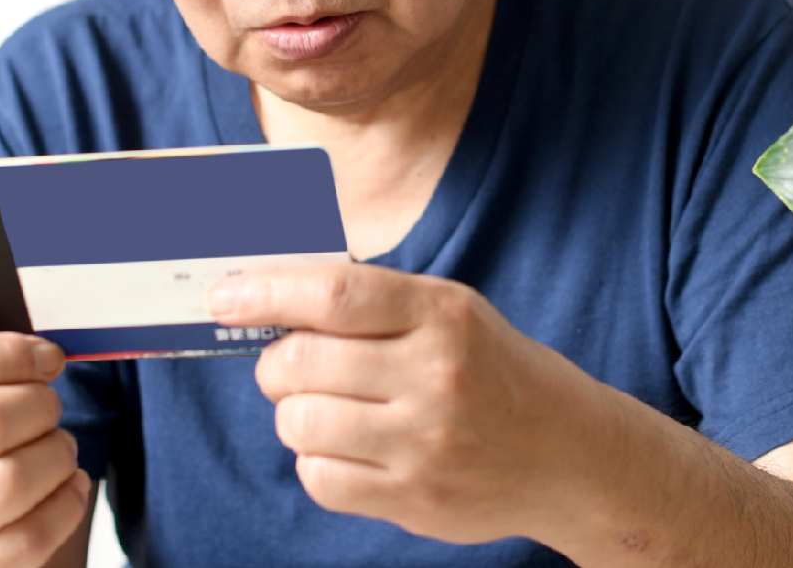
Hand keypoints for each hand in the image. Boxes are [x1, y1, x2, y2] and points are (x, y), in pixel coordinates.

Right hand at [0, 308, 90, 567]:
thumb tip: (0, 308)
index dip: (13, 353)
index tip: (46, 356)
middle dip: (40, 404)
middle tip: (48, 405)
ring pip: (15, 477)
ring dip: (57, 453)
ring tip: (55, 446)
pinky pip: (33, 533)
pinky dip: (65, 501)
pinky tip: (63, 485)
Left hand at [207, 264, 610, 544]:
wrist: (569, 454)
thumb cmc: (493, 371)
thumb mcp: (450, 314)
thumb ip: (372, 305)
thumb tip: (269, 299)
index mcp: (443, 314)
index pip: (334, 294)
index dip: (265, 292)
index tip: (223, 296)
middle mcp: (436, 375)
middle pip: (302, 362)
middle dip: (274, 364)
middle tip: (287, 366)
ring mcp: (426, 443)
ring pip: (300, 424)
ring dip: (294, 415)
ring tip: (325, 410)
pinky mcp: (416, 499)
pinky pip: (320, 478)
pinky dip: (316, 462)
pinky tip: (346, 449)